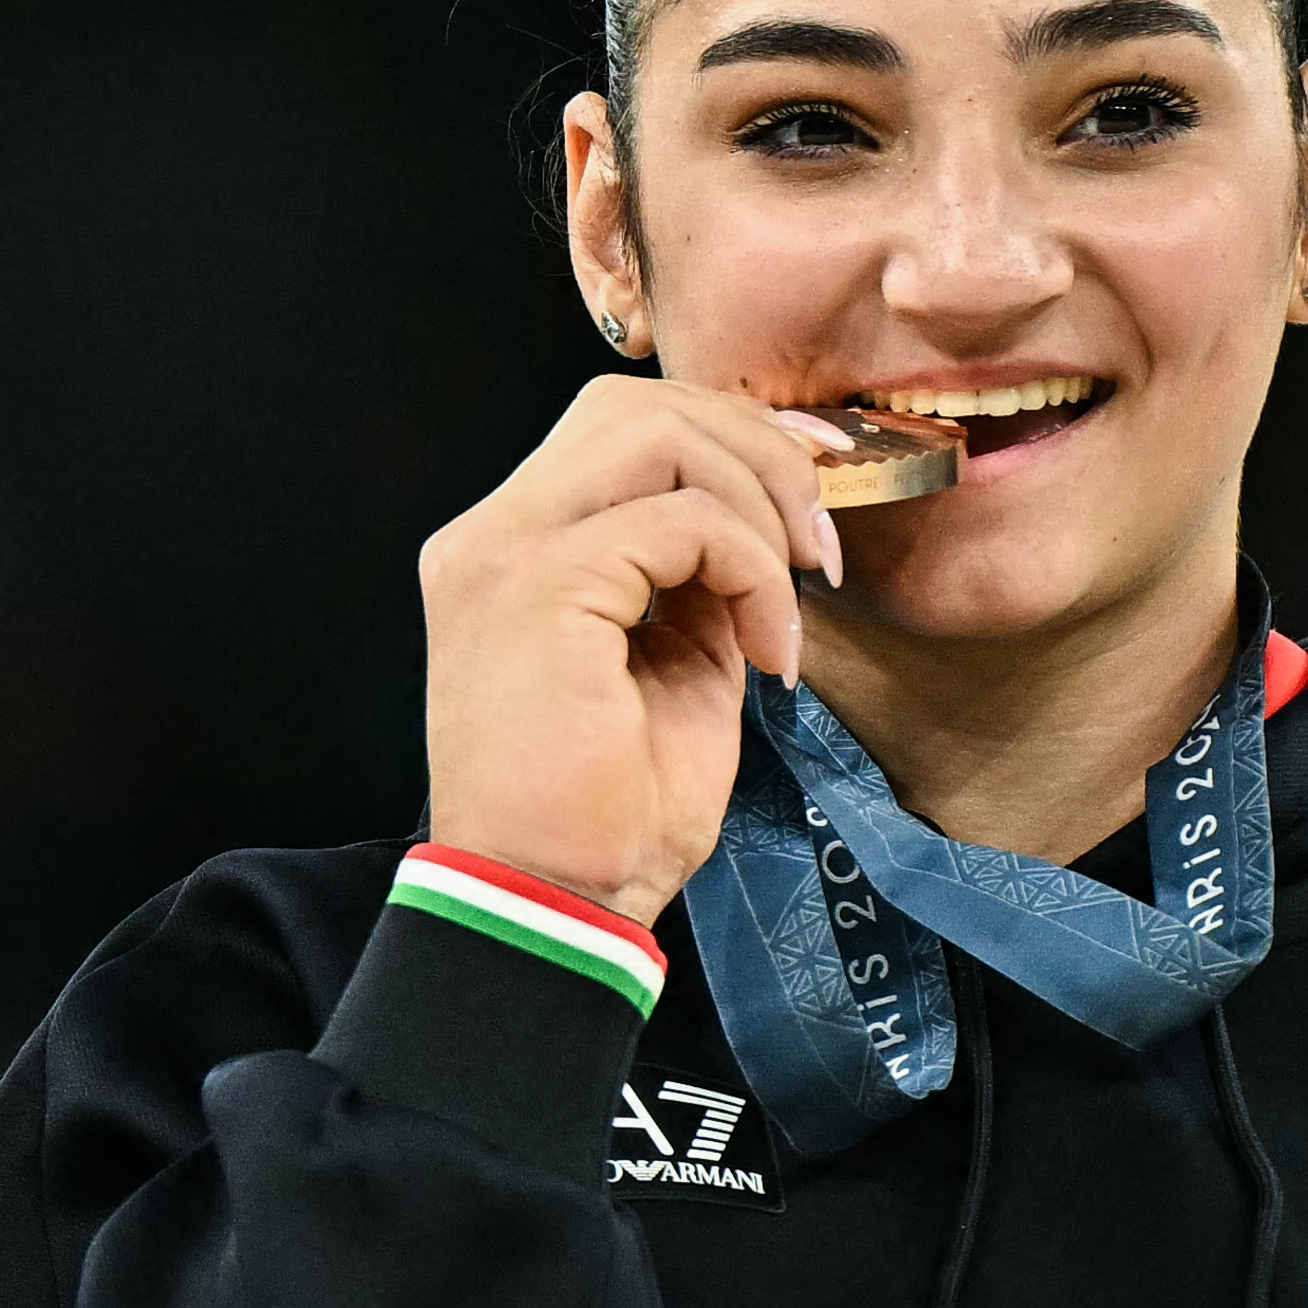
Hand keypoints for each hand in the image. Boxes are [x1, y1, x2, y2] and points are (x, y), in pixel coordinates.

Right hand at [417, 376, 856, 913]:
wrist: (554, 904)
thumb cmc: (605, 817)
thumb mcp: (673, 665)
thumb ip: (697, 580)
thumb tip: (765, 525)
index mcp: (510, 552)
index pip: (618, 430)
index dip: (729, 439)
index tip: (811, 499)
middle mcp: (490, 537)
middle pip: (634, 404)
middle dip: (753, 448)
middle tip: (817, 541)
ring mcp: (506, 554)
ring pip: (657, 433)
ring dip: (757, 502)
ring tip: (794, 594)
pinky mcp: (543, 586)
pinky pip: (685, 522)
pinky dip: (753, 573)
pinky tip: (765, 652)